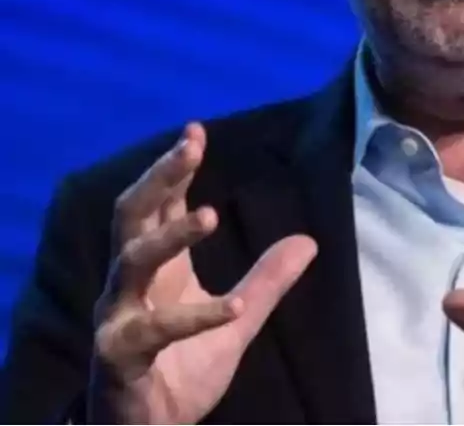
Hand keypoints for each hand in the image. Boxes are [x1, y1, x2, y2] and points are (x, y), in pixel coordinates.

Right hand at [88, 123, 317, 424]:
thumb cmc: (180, 370)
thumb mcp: (237, 320)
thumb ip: (267, 281)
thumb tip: (307, 241)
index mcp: (157, 270)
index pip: (159, 205)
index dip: (174, 168)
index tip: (196, 131)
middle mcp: (129, 285)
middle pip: (132, 216)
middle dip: (159, 178)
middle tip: (190, 147)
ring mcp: (118, 318)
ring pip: (131, 262)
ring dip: (169, 236)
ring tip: (208, 214)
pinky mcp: (120, 356)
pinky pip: (153, 330)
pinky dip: (196, 317)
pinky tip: (234, 307)